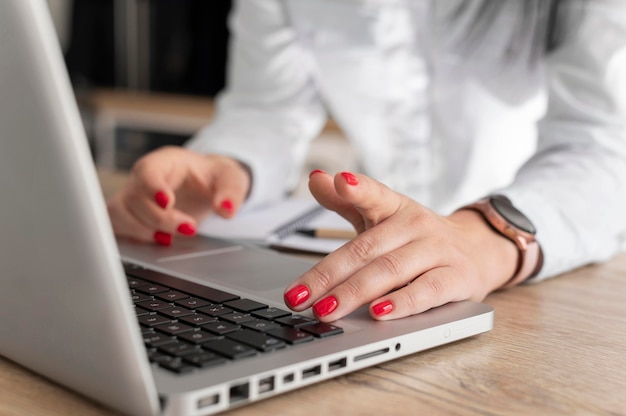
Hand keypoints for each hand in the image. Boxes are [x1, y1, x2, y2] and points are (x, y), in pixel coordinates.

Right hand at [107, 146, 250, 244]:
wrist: (205, 185)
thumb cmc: (212, 177)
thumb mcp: (230, 179)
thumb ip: (231, 192)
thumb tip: (226, 209)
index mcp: (165, 162)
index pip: (148, 172)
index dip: (153, 188)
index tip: (168, 203)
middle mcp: (143, 177)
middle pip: (135, 198)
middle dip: (161, 219)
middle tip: (189, 227)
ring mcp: (133, 195)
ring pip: (119, 213)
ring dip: (143, 230)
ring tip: (170, 236)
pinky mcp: (129, 213)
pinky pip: (116, 226)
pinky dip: (133, 237)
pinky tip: (158, 239)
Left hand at [283, 170, 518, 320]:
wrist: (478, 250)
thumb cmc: (416, 237)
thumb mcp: (383, 216)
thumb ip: (347, 201)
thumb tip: (315, 178)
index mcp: (396, 207)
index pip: (376, 194)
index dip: (358, 188)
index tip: (340, 181)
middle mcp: (416, 226)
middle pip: (366, 249)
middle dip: (328, 275)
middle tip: (298, 297)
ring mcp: (437, 251)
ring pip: (390, 271)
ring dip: (354, 293)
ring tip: (326, 309)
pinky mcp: (457, 278)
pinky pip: (427, 291)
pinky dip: (402, 303)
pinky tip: (378, 313)